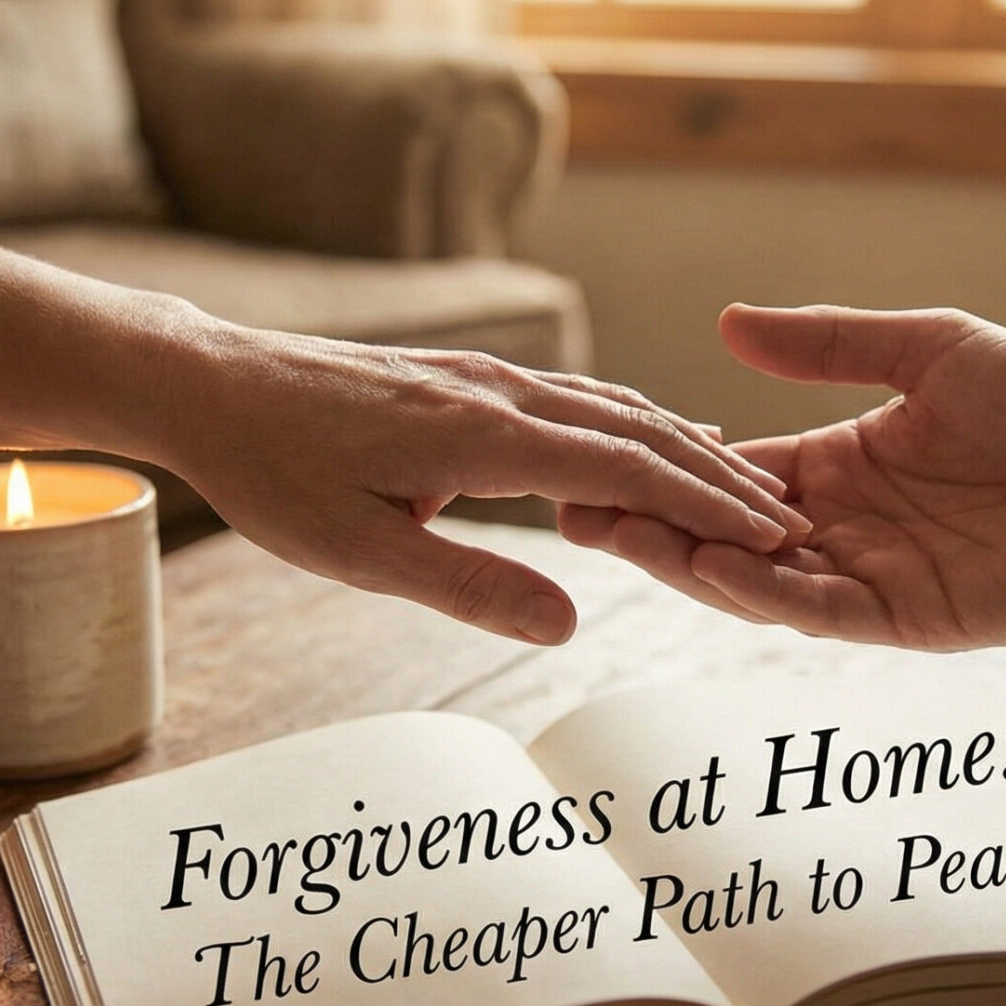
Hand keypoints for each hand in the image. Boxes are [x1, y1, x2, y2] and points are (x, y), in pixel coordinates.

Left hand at [161, 325, 807, 644]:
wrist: (213, 384)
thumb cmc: (276, 473)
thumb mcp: (362, 553)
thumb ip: (469, 586)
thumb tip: (568, 627)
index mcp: (486, 435)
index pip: (629, 471)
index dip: (708, 506)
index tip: (773, 539)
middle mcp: (501, 392)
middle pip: (641, 431)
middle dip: (722, 477)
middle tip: (792, 522)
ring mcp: (488, 377)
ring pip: (615, 407)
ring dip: (687, 447)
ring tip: (749, 485)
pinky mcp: (469, 378)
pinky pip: (578, 398)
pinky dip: (638, 423)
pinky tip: (656, 439)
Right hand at [558, 305, 1005, 647]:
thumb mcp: (926, 349)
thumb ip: (828, 344)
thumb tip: (727, 325)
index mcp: (840, 466)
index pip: (730, 473)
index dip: (664, 466)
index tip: (591, 452)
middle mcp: (844, 530)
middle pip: (723, 532)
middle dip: (650, 521)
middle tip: (568, 505)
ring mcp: (871, 579)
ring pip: (756, 580)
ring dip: (685, 560)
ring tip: (615, 534)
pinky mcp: (908, 619)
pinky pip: (819, 611)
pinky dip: (763, 593)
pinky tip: (711, 566)